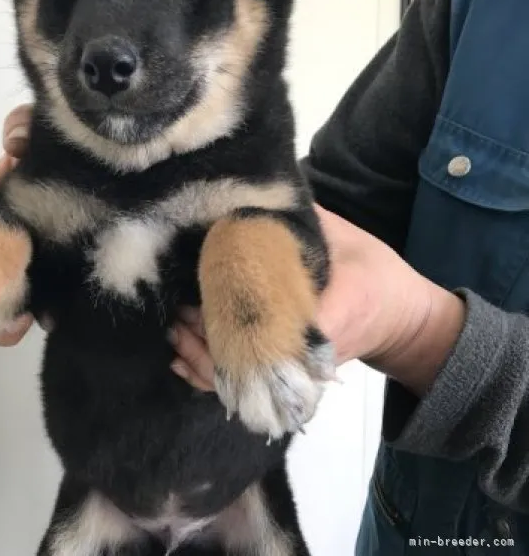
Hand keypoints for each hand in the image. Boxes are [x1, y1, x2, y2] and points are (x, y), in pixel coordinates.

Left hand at [170, 205, 465, 395]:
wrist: (402, 319)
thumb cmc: (377, 277)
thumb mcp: (349, 241)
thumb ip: (305, 222)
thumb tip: (257, 192)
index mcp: (322, 321)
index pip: (266, 327)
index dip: (226, 315)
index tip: (198, 294)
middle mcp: (301, 354)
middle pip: (240, 358)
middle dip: (202, 335)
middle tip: (175, 307)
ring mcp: (291, 369)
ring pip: (236, 378)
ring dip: (199, 356)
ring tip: (173, 327)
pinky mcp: (285, 373)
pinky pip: (242, 383)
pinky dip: (209, 373)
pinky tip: (181, 356)